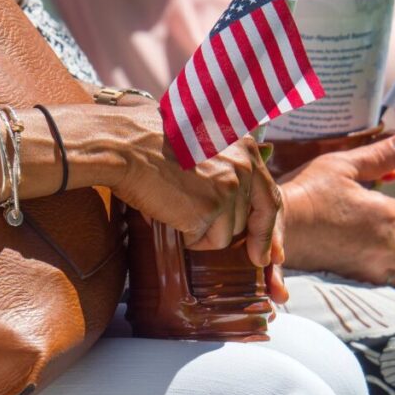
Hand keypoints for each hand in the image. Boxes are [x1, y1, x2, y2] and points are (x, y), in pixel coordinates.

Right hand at [94, 102, 282, 267]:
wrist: (125, 144)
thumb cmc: (150, 140)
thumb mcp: (202, 140)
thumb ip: (227, 161)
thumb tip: (242, 191)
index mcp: (244, 146)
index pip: (269, 196)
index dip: (268, 229)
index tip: (270, 254)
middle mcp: (244, 166)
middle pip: (247, 221)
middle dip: (230, 234)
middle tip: (220, 236)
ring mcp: (229, 188)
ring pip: (225, 235)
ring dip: (199, 230)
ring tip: (174, 203)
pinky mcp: (210, 208)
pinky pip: (203, 240)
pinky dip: (184, 235)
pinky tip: (168, 210)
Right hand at [277, 132, 394, 285]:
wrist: (277, 227)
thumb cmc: (308, 191)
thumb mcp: (342, 165)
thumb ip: (378, 156)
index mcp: (386, 214)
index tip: (393, 209)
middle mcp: (385, 245)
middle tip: (386, 227)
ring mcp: (370, 266)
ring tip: (380, 247)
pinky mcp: (354, 281)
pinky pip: (385, 284)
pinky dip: (383, 276)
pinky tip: (367, 263)